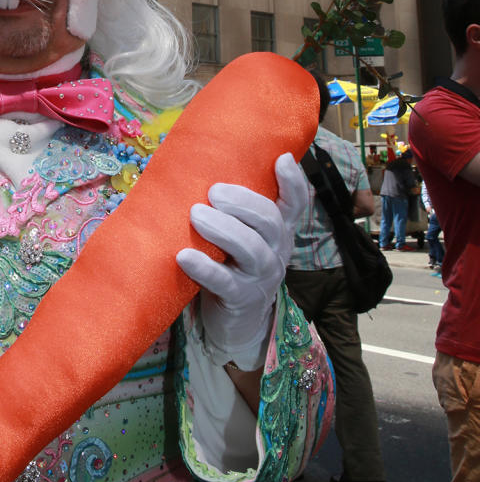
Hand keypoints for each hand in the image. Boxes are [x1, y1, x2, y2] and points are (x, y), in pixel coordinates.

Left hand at [176, 153, 307, 370]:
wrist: (235, 322)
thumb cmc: (231, 264)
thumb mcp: (241, 234)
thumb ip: (234, 208)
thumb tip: (202, 165)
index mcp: (278, 230)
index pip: (296, 203)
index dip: (293, 182)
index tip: (282, 159)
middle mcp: (276, 251)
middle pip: (271, 221)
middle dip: (243, 202)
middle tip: (213, 192)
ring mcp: (260, 277)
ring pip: (251, 249)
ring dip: (224, 229)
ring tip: (196, 215)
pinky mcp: (240, 299)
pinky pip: (225, 282)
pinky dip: (205, 267)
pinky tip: (184, 256)